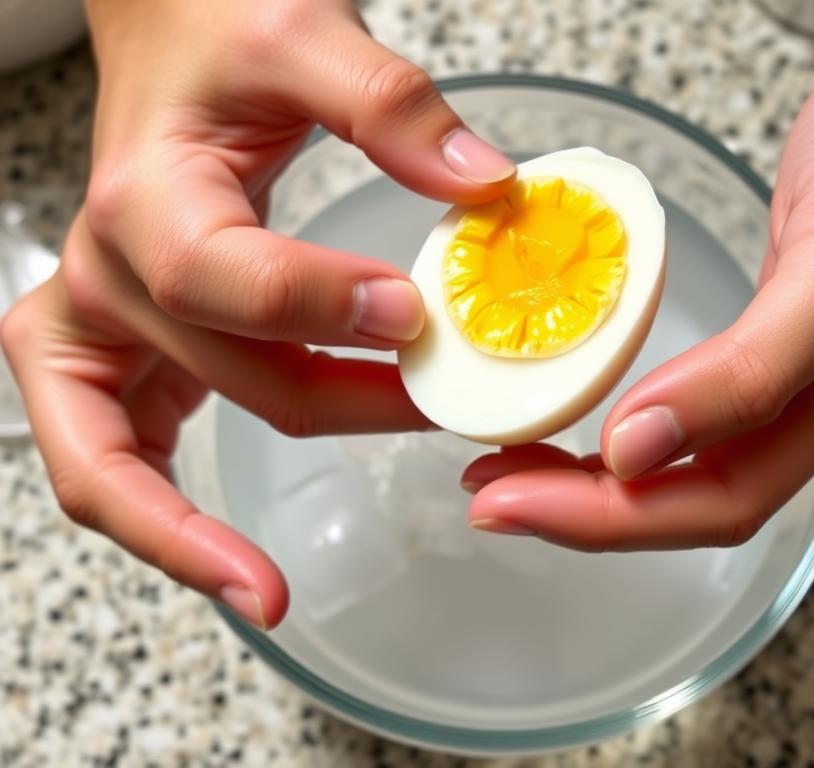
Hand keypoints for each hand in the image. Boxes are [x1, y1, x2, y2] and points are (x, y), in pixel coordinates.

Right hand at [1, 0, 514, 627]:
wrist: (173, 44)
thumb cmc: (219, 35)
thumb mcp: (303, 35)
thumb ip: (389, 105)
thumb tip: (483, 186)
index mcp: (144, 200)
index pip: (227, 279)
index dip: (319, 308)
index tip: (418, 316)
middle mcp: (102, 278)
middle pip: (233, 379)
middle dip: (347, 409)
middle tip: (452, 418)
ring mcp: (94, 331)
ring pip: (139, 460)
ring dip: (217, 522)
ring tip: (278, 587)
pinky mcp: (113, 363)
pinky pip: (112, 469)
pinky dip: (154, 529)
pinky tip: (224, 568)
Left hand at [462, 1, 813, 550]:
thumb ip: (751, 369)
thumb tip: (638, 452)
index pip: (711, 501)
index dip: (606, 519)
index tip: (509, 502)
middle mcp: (806, 405)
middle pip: (685, 497)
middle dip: (582, 509)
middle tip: (488, 494)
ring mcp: (782, 373)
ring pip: (678, 463)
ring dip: (590, 478)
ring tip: (508, 467)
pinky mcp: (758, 336)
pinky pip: (677, 407)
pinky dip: (616, 425)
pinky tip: (573, 418)